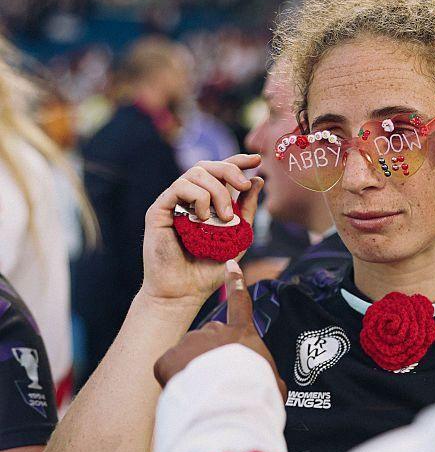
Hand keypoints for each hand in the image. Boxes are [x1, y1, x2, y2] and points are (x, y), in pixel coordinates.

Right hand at [142, 154, 264, 302]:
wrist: (185, 291)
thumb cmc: (210, 267)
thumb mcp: (238, 235)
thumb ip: (247, 209)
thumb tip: (257, 180)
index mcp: (207, 200)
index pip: (220, 171)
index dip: (237, 161)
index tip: (256, 160)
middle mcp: (189, 198)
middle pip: (207, 166)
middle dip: (230, 170)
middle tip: (244, 186)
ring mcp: (173, 202)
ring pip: (195, 173)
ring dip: (216, 190)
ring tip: (224, 216)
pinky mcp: (159, 210)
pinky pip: (178, 187)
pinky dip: (197, 197)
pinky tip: (204, 217)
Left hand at [153, 260, 287, 399]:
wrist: (227, 399)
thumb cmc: (256, 392)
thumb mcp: (272, 381)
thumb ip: (268, 375)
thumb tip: (274, 384)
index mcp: (242, 334)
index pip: (240, 303)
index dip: (236, 282)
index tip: (231, 264)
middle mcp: (215, 331)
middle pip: (208, 339)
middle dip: (209, 357)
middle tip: (216, 380)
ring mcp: (189, 341)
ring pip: (187, 356)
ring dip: (192, 371)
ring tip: (203, 391)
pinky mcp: (167, 358)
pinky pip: (169, 369)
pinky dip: (175, 381)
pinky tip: (186, 391)